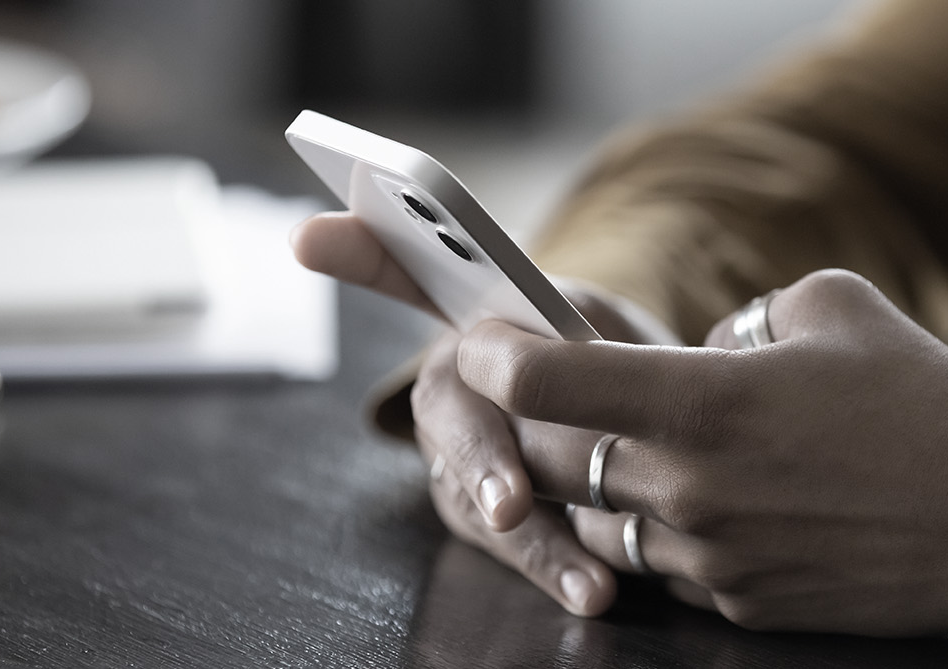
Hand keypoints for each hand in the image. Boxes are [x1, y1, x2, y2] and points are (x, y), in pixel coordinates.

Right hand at [291, 211, 671, 615]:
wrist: (638, 422)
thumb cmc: (614, 359)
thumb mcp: (611, 329)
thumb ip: (586, 344)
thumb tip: (586, 374)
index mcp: (475, 309)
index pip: (400, 267)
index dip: (355, 250)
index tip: (309, 237)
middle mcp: (450, 375)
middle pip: (444, 409)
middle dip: (481, 458)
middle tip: (511, 507)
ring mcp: (452, 446)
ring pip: (471, 493)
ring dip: (532, 541)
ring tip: (588, 581)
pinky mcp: (471, 507)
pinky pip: (501, 540)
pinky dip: (551, 567)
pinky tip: (593, 594)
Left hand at [454, 269, 947, 635]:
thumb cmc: (926, 400)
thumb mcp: (833, 306)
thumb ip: (744, 318)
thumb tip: (707, 351)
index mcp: (700, 403)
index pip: (545, 381)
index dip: (493, 354)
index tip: (480, 339)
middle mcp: (687, 490)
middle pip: (552, 463)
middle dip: (535, 428)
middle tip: (550, 397)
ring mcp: (709, 560)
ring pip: (602, 525)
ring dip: (601, 489)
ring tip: (645, 451)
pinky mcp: (739, 607)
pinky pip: (666, 569)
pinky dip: (664, 534)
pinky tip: (714, 503)